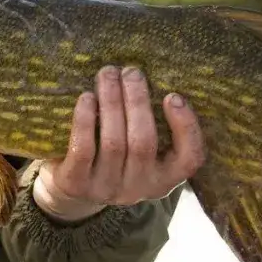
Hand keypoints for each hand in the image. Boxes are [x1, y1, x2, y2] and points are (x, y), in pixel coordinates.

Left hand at [33, 65, 204, 222]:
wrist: (71, 190)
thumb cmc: (112, 157)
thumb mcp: (138, 150)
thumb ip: (149, 124)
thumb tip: (147, 78)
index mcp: (163, 179)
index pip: (189, 159)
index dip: (186, 127)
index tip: (173, 96)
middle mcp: (138, 188)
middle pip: (143, 142)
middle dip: (137, 101)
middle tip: (131, 71)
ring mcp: (106, 189)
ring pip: (113, 142)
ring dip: (111, 102)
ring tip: (107, 74)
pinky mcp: (77, 184)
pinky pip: (84, 149)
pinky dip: (85, 120)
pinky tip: (86, 98)